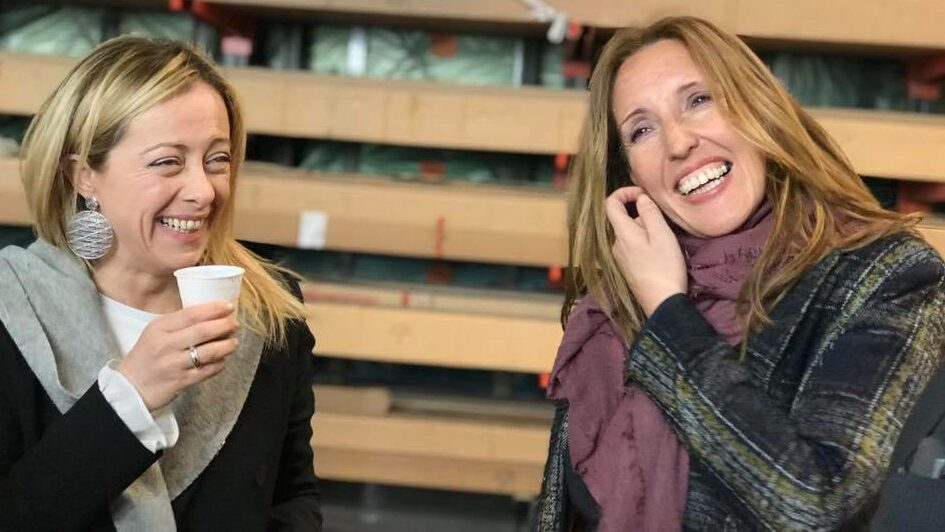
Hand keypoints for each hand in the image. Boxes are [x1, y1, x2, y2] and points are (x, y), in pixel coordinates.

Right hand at [117, 301, 239, 410]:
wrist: (130, 388)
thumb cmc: (146, 356)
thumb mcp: (155, 333)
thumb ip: (178, 323)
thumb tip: (211, 314)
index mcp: (159, 328)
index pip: (191, 314)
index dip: (213, 309)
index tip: (228, 306)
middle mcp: (166, 344)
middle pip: (202, 331)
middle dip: (224, 325)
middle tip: (235, 324)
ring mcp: (173, 364)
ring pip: (208, 352)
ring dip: (226, 345)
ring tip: (233, 342)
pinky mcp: (180, 382)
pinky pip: (207, 370)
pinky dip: (219, 364)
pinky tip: (222, 360)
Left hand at [604, 186, 686, 316]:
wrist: (662, 303)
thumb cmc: (664, 267)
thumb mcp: (661, 235)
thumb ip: (649, 213)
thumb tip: (640, 198)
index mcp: (621, 233)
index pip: (610, 203)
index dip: (624, 192)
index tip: (643, 194)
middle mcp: (615, 244)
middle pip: (622, 218)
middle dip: (641, 214)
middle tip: (662, 224)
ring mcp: (619, 257)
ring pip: (629, 232)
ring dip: (645, 229)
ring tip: (664, 240)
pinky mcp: (627, 268)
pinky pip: (632, 245)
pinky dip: (644, 241)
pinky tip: (659, 252)